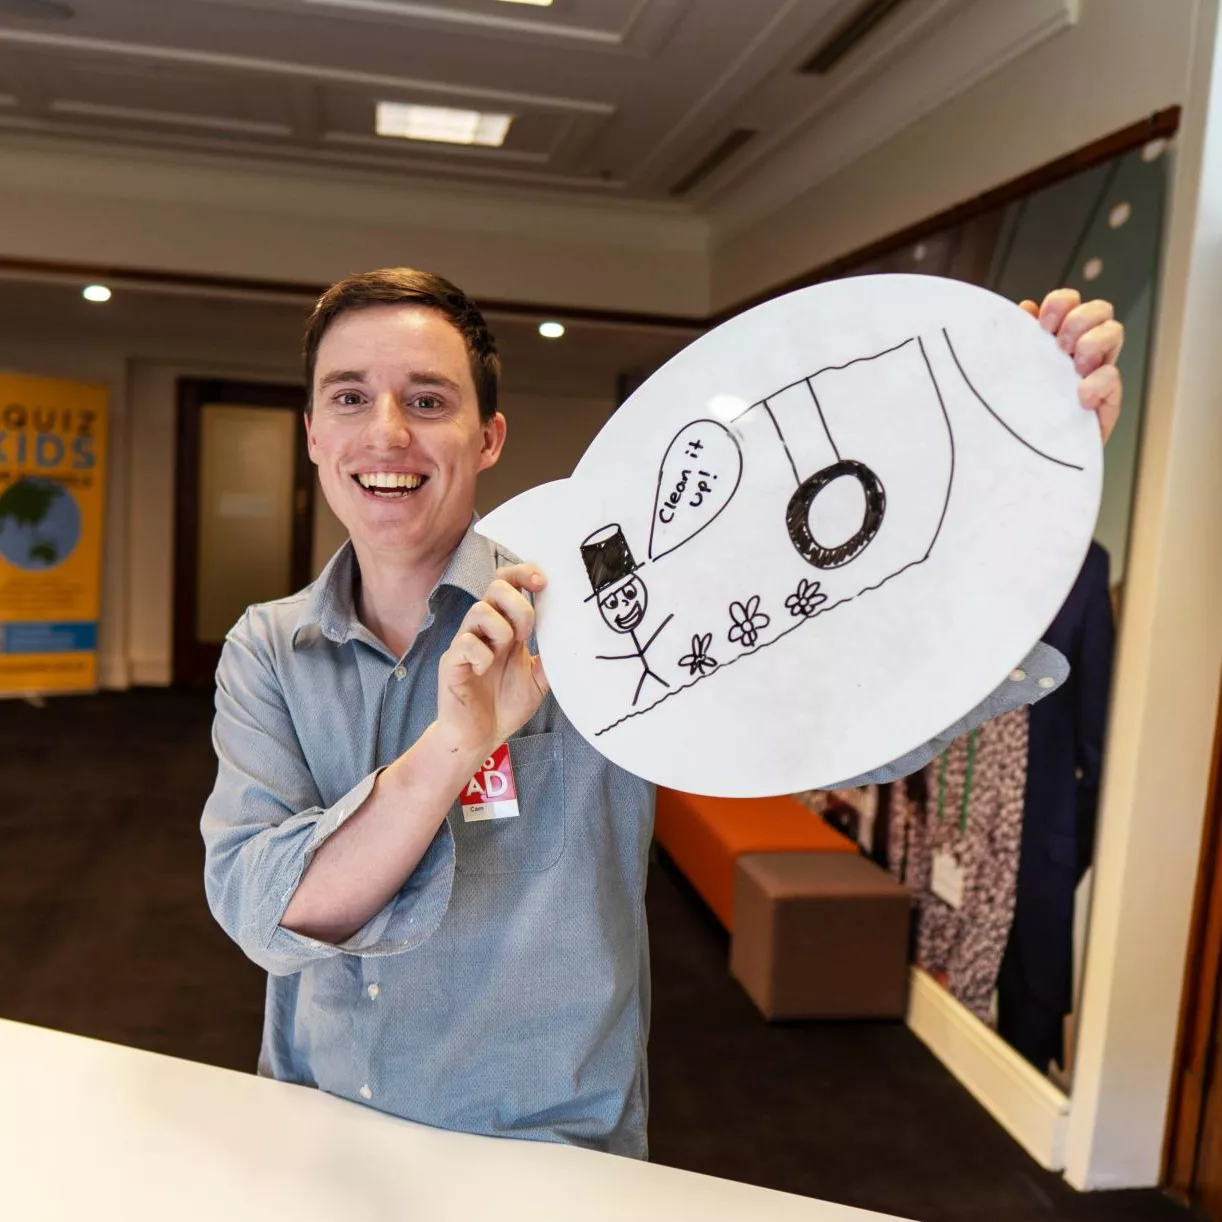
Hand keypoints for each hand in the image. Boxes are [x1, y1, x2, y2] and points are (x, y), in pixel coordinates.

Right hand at [434, 563, 549, 763]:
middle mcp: (485, 630)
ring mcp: (466, 644)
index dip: (522, 573)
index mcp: (505, 628)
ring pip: (479, 610)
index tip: (542, 582)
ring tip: (504, 654)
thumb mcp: (539, 680)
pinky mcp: (452, 663)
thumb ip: (552, 658)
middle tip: (526, 634)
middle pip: (495, 587)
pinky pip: (464, 643)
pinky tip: (483, 671)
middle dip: (518, 605)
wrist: (480, 738)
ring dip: (501, 630)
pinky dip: (481, 655)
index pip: (508, 584)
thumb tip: (575, 639)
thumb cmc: (504, 705)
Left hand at [1020, 289, 1122, 443]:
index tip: (1042, 322)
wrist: (1025, 462)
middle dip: (1080, 320)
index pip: (1070, 302)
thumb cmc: (1019, 416)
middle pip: (1100, 309)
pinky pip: (1114, 377)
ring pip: (1114, 332)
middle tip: (1060, 347)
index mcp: (1055, 340)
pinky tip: (1080, 398)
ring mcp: (1096, 373)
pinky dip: (1097, 383)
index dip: (1061, 302)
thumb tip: (1024, 308)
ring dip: (1093, 343)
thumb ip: (1018, 342)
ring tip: (1074, 368)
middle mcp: (1079, 351)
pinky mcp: (1107, 401)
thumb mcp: (1012, 376)